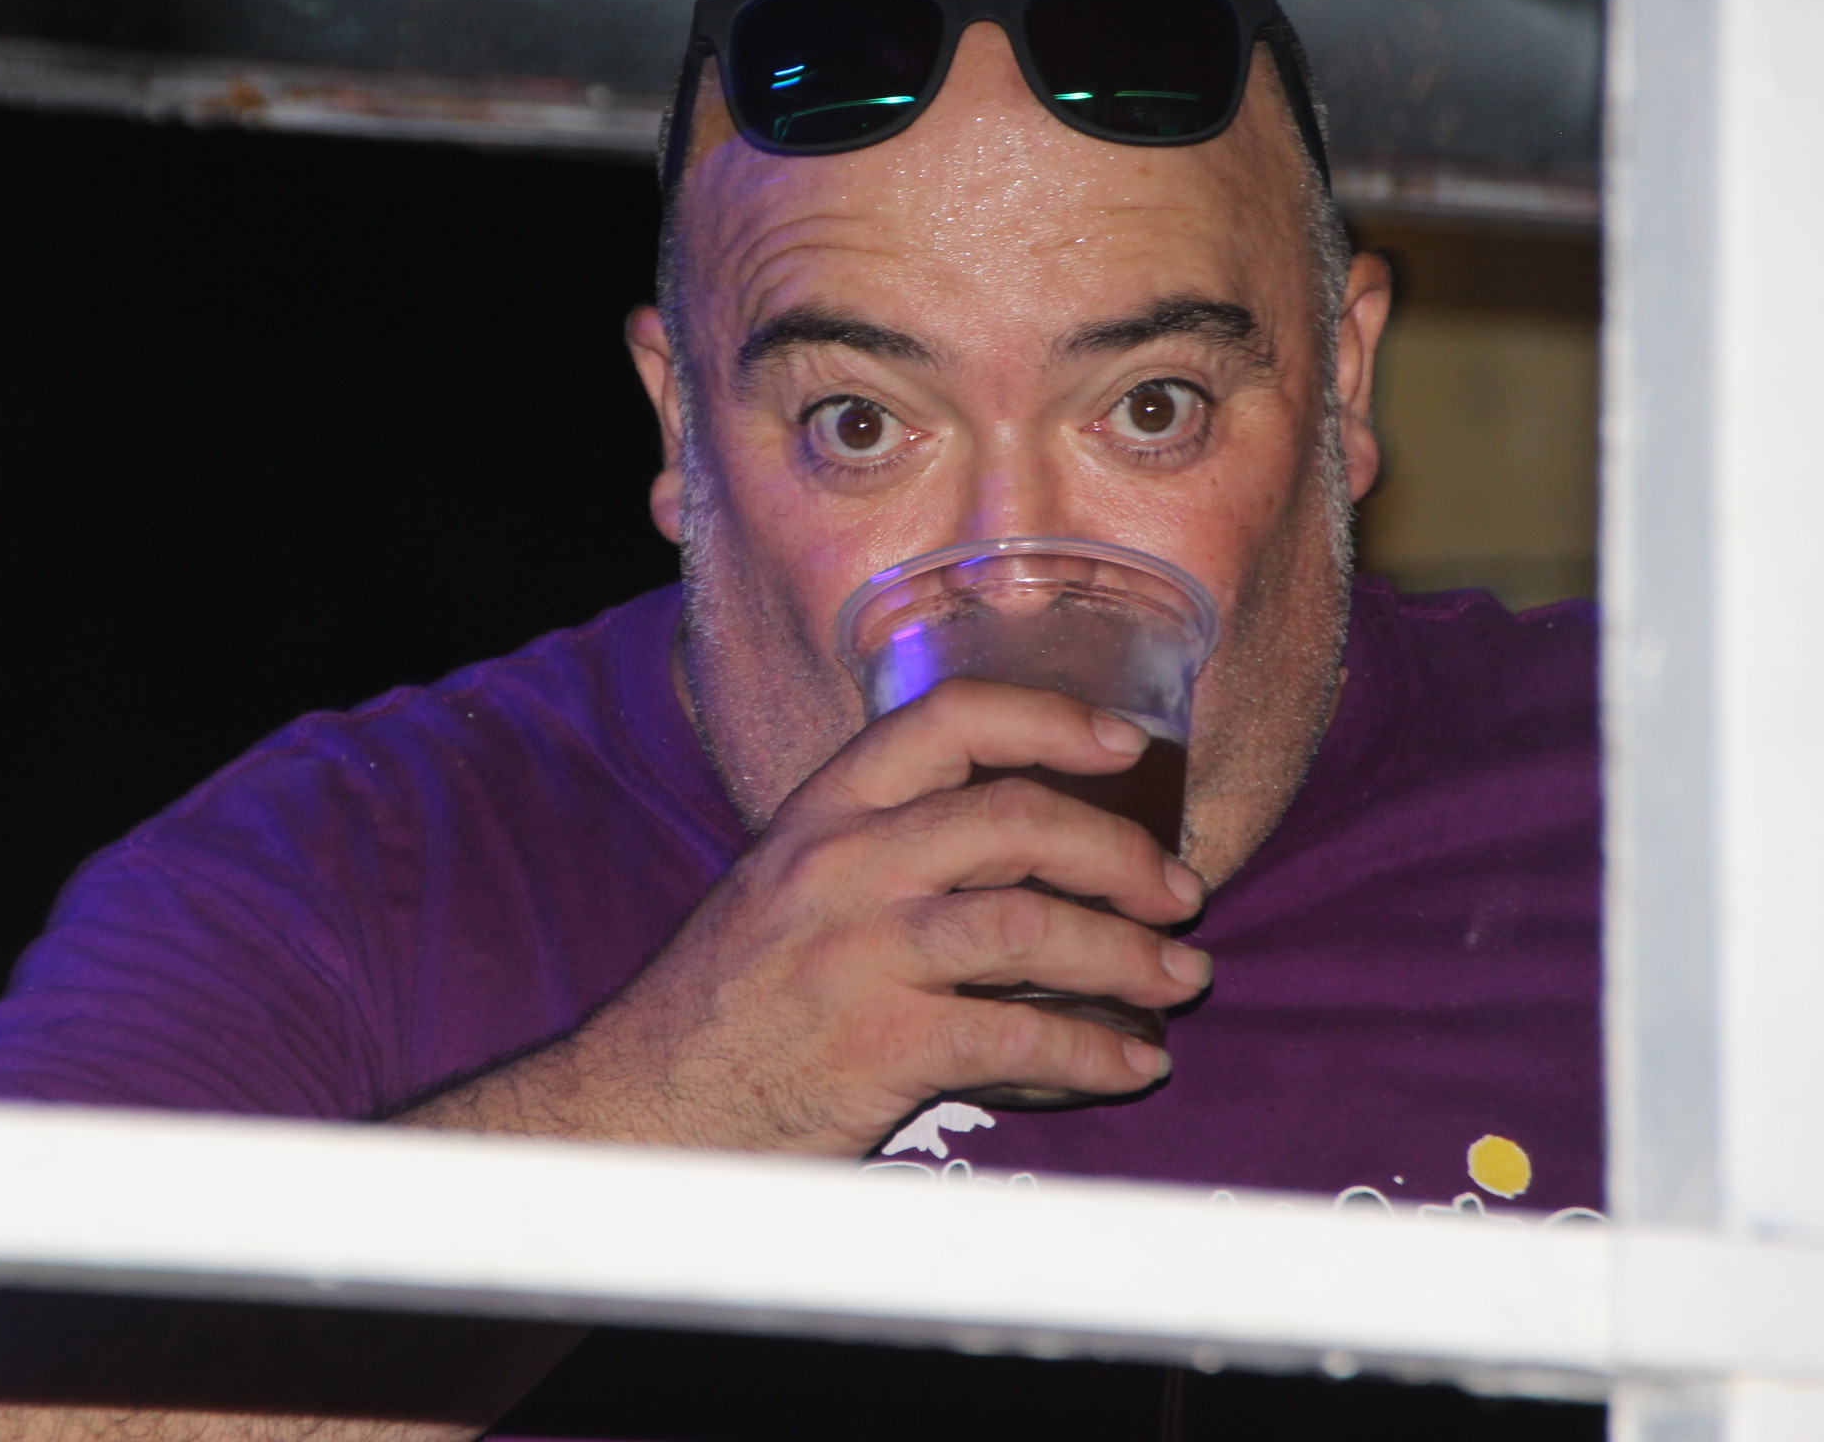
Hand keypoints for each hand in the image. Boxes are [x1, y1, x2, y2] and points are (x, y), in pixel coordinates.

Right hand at [403, 679, 1210, 1158]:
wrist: (643, 1103)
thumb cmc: (729, 1001)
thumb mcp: (786, 889)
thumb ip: (883, 854)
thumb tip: (1033, 853)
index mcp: (820, 814)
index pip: (946, 719)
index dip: (1051, 719)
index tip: (1127, 743)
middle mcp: (839, 866)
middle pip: (1014, 819)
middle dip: (1120, 853)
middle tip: (1179, 891)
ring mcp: (856, 954)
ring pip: (1029, 926)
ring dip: (1128, 955)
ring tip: (1180, 980)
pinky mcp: (876, 1046)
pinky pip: (1018, 1039)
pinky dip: (1096, 1052)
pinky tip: (1132, 1063)